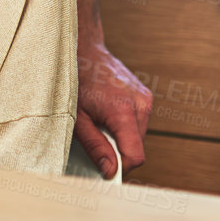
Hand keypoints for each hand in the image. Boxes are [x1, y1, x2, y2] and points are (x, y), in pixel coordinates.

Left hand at [75, 40, 152, 177]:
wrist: (83, 49)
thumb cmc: (75, 80)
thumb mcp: (76, 117)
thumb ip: (95, 146)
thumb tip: (110, 171)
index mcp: (124, 111)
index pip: (136, 156)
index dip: (120, 167)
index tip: (104, 168)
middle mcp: (140, 104)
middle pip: (137, 148)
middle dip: (118, 151)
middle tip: (94, 136)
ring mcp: (145, 99)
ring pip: (138, 137)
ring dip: (120, 138)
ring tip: (99, 121)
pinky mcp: (144, 96)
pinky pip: (138, 123)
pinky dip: (124, 126)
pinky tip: (107, 113)